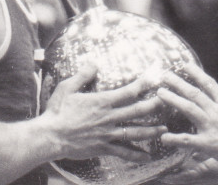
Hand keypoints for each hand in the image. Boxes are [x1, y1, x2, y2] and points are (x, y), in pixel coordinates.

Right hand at [42, 64, 166, 162]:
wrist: (50, 136)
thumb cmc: (57, 111)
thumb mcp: (67, 87)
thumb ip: (83, 75)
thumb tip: (94, 63)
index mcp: (102, 101)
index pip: (128, 91)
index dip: (143, 84)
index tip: (155, 78)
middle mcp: (109, 117)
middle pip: (137, 111)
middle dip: (154, 106)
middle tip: (167, 102)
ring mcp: (108, 134)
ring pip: (135, 132)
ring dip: (151, 131)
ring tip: (164, 129)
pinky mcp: (103, 148)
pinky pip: (123, 152)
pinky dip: (136, 154)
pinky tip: (147, 156)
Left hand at [157, 64, 217, 181]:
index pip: (209, 84)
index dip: (196, 73)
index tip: (185, 64)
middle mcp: (217, 111)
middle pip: (194, 93)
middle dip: (178, 83)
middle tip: (165, 76)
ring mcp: (211, 125)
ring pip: (188, 108)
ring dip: (173, 99)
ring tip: (160, 93)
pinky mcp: (208, 143)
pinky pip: (187, 140)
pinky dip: (175, 139)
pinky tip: (164, 138)